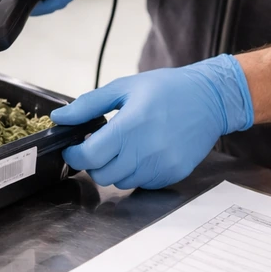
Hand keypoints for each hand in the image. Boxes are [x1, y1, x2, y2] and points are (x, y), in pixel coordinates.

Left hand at [51, 55, 253, 189]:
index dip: (74, 155)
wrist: (210, 99)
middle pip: (101, 175)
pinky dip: (135, 173)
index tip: (74, 148)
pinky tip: (143, 153)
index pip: (88, 157)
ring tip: (124, 147)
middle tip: (99, 146)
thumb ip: (88, 105)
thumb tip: (60, 118)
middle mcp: (145, 151)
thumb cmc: (167, 89)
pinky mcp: (172, 174)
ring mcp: (160, 166)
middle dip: (93, 163)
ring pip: (120, 182)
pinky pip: (142, 183)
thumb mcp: (124, 88)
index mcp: (129, 127)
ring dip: (114, 169)